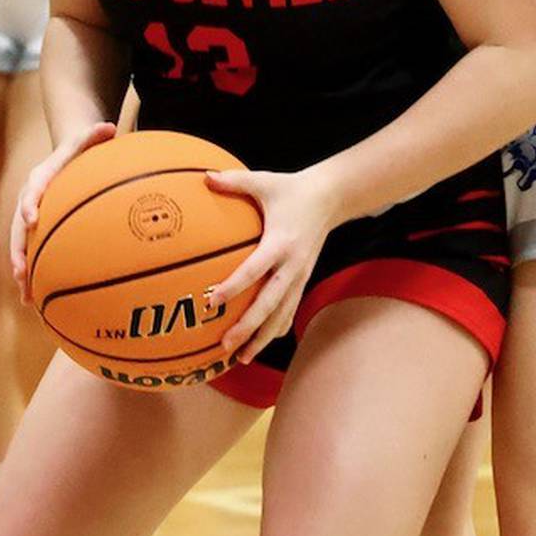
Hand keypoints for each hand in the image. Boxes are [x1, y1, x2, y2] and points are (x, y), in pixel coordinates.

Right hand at [11, 121, 119, 297]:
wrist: (64, 156)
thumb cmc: (79, 149)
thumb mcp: (87, 137)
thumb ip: (95, 133)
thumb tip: (111, 127)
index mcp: (40, 178)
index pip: (32, 190)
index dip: (29, 204)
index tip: (31, 218)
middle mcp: (29, 200)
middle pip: (18, 227)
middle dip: (18, 249)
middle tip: (21, 270)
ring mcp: (29, 217)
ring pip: (20, 246)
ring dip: (21, 269)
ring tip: (25, 293)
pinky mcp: (36, 230)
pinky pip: (31, 253)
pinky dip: (31, 275)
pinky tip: (34, 300)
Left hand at [204, 164, 337, 361]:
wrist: (331, 198)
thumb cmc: (292, 189)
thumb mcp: (264, 181)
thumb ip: (234, 182)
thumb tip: (204, 177)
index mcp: (280, 243)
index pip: (254, 269)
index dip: (234, 286)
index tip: (213, 301)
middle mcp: (292, 265)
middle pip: (269, 304)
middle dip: (248, 327)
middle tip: (225, 345)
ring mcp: (300, 276)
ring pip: (280, 315)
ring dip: (261, 338)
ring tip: (239, 359)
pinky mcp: (303, 281)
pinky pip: (288, 311)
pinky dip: (274, 330)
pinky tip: (259, 345)